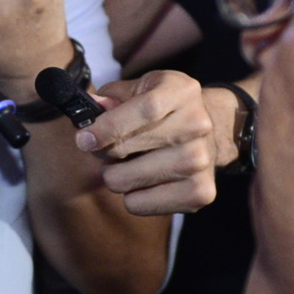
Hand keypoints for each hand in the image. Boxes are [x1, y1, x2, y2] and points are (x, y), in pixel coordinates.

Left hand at [75, 71, 217, 214]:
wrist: (210, 133)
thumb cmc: (164, 109)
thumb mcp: (139, 89)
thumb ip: (111, 98)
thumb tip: (91, 114)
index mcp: (180, 92)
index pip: (145, 110)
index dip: (109, 126)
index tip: (84, 139)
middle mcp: (197, 125)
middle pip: (126, 149)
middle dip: (104, 151)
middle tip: (111, 147)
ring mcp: (201, 161)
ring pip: (124, 180)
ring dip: (116, 174)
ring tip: (131, 162)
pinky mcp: (200, 193)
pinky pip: (137, 204)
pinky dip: (132, 195)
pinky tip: (146, 180)